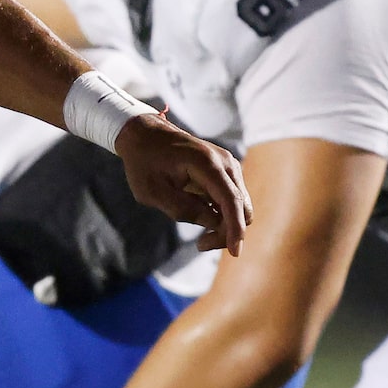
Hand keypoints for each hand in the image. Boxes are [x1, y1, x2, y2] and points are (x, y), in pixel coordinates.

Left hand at [116, 115, 250, 254]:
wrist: (146, 136)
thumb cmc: (145, 163)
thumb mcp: (153, 192)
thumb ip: (182, 209)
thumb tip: (214, 223)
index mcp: (206, 163)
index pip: (230, 200)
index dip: (235, 228)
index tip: (235, 252)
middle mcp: (225, 163)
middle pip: (242, 207)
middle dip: (228, 231)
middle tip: (200, 244)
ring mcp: (228, 166)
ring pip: (241, 206)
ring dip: (225, 226)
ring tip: (200, 239)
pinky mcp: (225, 173)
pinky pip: (233, 201)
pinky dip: (224, 217)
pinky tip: (203, 221)